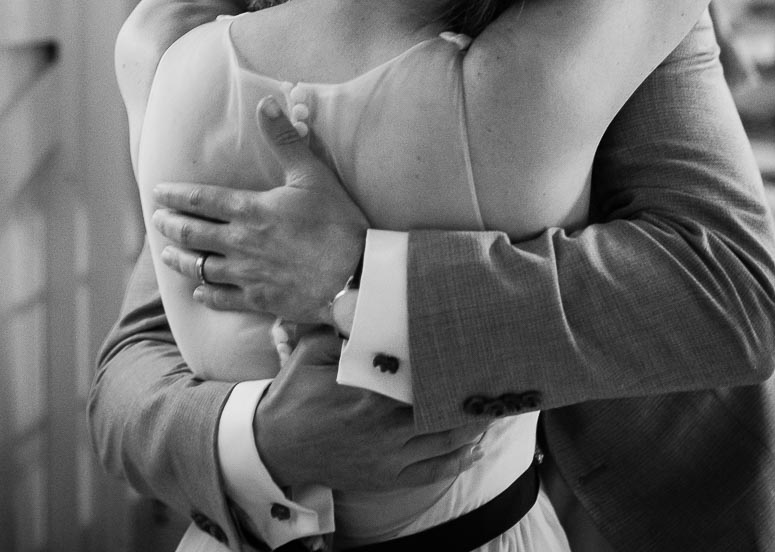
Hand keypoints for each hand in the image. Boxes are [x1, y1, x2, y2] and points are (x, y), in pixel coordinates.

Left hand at [152, 96, 368, 322]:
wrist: (355, 276)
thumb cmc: (337, 222)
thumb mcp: (312, 175)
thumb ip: (284, 140)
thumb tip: (266, 103)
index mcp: (250, 210)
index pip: (200, 200)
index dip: (175, 195)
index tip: (157, 193)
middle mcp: (240, 242)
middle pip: (192, 233)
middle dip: (169, 225)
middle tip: (156, 221)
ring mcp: (247, 274)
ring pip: (199, 268)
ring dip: (179, 259)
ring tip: (167, 254)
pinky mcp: (259, 299)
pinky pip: (221, 299)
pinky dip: (205, 294)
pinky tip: (198, 292)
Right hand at [255, 329, 483, 491]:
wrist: (274, 446)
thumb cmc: (295, 394)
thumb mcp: (311, 351)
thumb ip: (341, 327)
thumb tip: (363, 297)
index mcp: (368, 394)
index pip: (422, 378)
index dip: (451, 367)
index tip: (474, 352)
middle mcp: (385, 427)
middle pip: (442, 411)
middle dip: (471, 396)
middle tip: (500, 379)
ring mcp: (389, 456)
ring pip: (445, 443)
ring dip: (474, 427)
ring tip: (497, 408)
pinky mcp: (388, 477)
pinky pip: (433, 472)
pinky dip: (458, 461)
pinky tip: (476, 448)